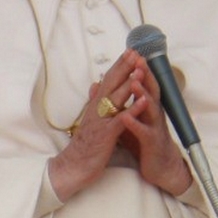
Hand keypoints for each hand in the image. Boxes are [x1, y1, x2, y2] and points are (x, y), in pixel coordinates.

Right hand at [46, 51, 138, 199]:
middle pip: (112, 83)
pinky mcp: (106, 135)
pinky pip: (121, 120)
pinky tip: (143, 102)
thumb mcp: (91, 119)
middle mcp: (98, 109)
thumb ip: (95, 101)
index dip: (120, 65)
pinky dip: (132, 110)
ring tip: (141, 70)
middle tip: (136, 52)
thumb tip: (95, 84)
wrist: (74, 166)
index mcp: (97, 105)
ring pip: (116, 98)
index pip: (109, 80)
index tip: (131, 51)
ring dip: (129, 83)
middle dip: (124, 67)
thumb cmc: (85, 144)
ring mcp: (101, 121)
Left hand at [116, 54, 192, 195]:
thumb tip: (109, 90)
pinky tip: (126, 117)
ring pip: (150, 108)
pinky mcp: (151, 143)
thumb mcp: (133, 120)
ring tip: (133, 82)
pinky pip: (143, 132)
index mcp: (148, 108)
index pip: (145, 84)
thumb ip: (123, 105)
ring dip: (142, 94)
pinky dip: (135, 124)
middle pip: (151, 90)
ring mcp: (154, 127)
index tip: (132, 53)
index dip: (140, 69)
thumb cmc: (146, 143)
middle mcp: (154, 114)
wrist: (161, 168)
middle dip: (145, 74)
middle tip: (138, 59)